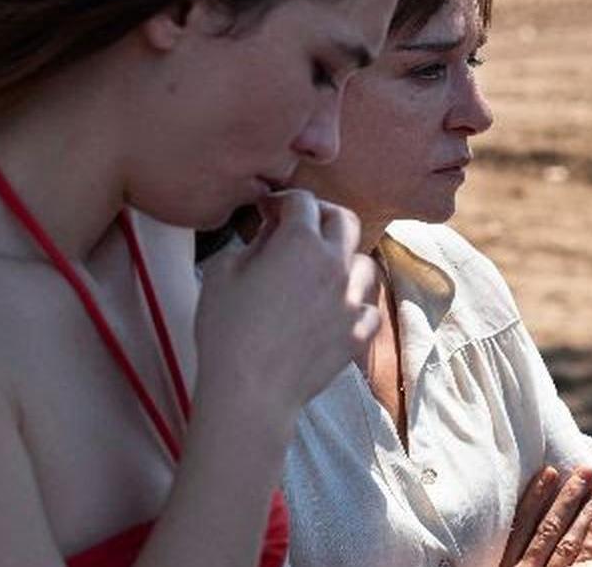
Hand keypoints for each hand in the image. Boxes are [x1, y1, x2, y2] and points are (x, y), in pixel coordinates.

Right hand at [194, 190, 377, 419]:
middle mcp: (334, 265)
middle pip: (345, 220)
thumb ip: (252, 243)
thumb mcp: (222, 272)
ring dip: (345, 260)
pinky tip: (337, 308)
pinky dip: (356, 304)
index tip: (269, 210)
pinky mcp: (358, 333)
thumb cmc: (227, 331)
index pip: (302, 201)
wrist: (250, 391)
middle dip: (322, 215)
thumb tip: (271, 234)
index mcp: (300, 243)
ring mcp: (351, 300)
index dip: (282, 200)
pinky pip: (369, 308)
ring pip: (364, 264)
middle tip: (301, 226)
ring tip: (324, 270)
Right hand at [501, 465, 591, 566]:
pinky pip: (580, 566)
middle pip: (548, 529)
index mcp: (506, 562)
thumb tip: (505, 512)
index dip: (536, 495)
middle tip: (586, 471)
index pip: (521, 523)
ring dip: (585, 515)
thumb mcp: (496, 565)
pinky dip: (590, 547)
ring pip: (567, 545)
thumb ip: (513, 542)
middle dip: (568, 497)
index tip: (550, 471)